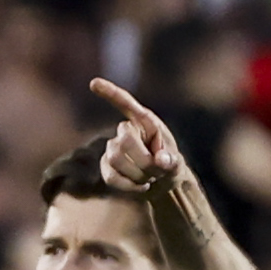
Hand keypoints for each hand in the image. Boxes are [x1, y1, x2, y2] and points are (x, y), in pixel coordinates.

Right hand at [86, 77, 187, 193]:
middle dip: (142, 160)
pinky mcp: (106, 166)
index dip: (110, 93)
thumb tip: (161, 160)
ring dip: (137, 174)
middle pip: (123, 141)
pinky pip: (111, 176)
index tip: (93, 83)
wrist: (162, 183)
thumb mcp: (176, 162)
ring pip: (115, 159)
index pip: (125, 103)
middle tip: (157, 171)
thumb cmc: (170, 165)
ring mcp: (113, 148)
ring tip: (150, 178)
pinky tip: (141, 186)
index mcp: (145, 121)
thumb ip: (171, 160)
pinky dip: (128, 185)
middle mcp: (126, 131)